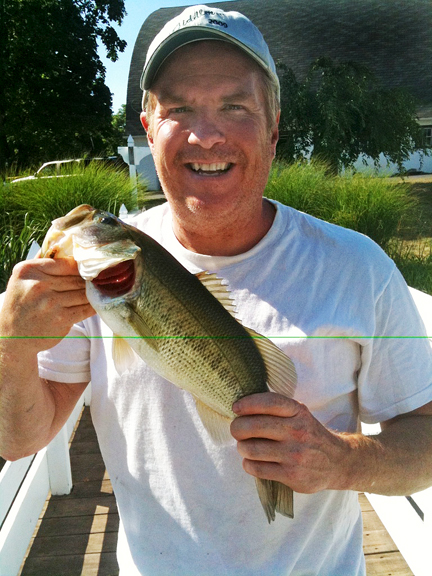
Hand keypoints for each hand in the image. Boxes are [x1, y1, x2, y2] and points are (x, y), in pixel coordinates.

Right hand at [0, 257, 93, 352]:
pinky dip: (94, 305)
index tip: (92, 267)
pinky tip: (97, 303)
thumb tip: (66, 246)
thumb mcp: (23, 279)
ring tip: (99, 291)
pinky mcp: (61, 319)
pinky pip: (86, 308)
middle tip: (100, 280)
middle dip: (89, 281)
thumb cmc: (22, 304)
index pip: (66, 263)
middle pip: (76, 278)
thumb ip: (43, 263)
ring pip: (83, 293)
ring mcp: (51, 303)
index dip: (82, 266)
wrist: (14, 336)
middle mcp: (39, 285)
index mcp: (29, 270)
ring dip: (93, 293)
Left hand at [231, 392, 349, 493]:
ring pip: (251, 449)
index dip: (247, 403)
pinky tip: (253, 461)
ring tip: (245, 447)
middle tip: (237, 430)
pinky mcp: (292, 475)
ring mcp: (295, 455)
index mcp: (299, 412)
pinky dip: (248, 464)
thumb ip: (277, 409)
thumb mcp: (300, 414)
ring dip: (241, 447)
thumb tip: (241, 407)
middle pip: (253, 426)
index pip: (268, 402)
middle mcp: (297, 431)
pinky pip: (257, 468)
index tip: (236, 407)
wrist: (337, 463)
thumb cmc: (309, 434)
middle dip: (237, 428)